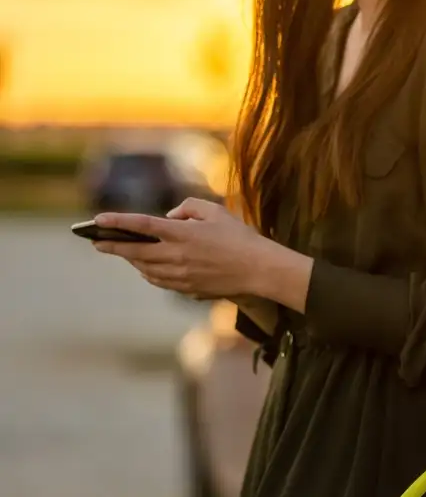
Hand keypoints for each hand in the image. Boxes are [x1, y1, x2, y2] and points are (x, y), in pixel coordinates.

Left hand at [92, 198, 264, 298]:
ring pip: (145, 269)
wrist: (258, 270)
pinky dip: (148, 272)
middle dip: (112, 247)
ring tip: (122, 252)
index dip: (117, 222)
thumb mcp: (215, 211)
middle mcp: (177, 256)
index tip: (98, 220)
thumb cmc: (239, 237)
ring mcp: (180, 275)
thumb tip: (170, 217)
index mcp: (183, 234)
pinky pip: (159, 281)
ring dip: (131, 260)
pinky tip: (146, 267)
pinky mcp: (187, 289)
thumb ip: (188, 208)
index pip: (142, 226)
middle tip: (96, 242)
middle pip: (135, 253)